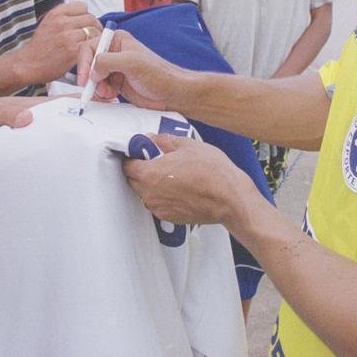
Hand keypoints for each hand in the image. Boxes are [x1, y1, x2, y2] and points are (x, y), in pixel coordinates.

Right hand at [18, 1, 101, 83]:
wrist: (27, 65)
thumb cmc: (38, 48)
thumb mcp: (47, 24)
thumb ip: (64, 18)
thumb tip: (83, 18)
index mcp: (56, 14)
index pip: (82, 6)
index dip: (86, 15)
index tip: (86, 24)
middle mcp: (62, 22)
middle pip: (91, 18)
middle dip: (95, 27)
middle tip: (93, 37)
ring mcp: (68, 36)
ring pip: (94, 31)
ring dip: (96, 39)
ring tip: (92, 46)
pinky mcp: (73, 50)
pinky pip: (93, 44)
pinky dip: (95, 48)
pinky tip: (90, 54)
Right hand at [75, 29, 188, 109]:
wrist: (172, 94)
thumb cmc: (159, 74)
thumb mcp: (132, 63)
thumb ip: (108, 61)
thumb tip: (91, 69)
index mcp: (117, 40)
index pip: (90, 47)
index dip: (84, 63)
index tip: (86, 78)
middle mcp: (114, 53)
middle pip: (89, 63)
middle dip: (91, 78)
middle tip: (95, 89)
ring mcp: (114, 69)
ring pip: (92, 78)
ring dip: (97, 88)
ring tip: (109, 93)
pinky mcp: (116, 83)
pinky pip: (99, 88)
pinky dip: (101, 94)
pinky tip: (111, 96)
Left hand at [122, 134, 253, 225]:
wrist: (229, 198)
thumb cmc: (210, 170)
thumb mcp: (187, 146)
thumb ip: (163, 140)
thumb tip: (150, 138)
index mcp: (149, 174)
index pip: (127, 166)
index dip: (133, 157)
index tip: (141, 152)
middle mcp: (149, 194)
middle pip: (133, 181)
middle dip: (140, 171)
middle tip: (156, 161)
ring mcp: (159, 208)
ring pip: (145, 194)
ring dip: (151, 185)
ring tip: (170, 175)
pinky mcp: (169, 218)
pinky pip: (158, 204)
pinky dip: (162, 196)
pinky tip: (178, 188)